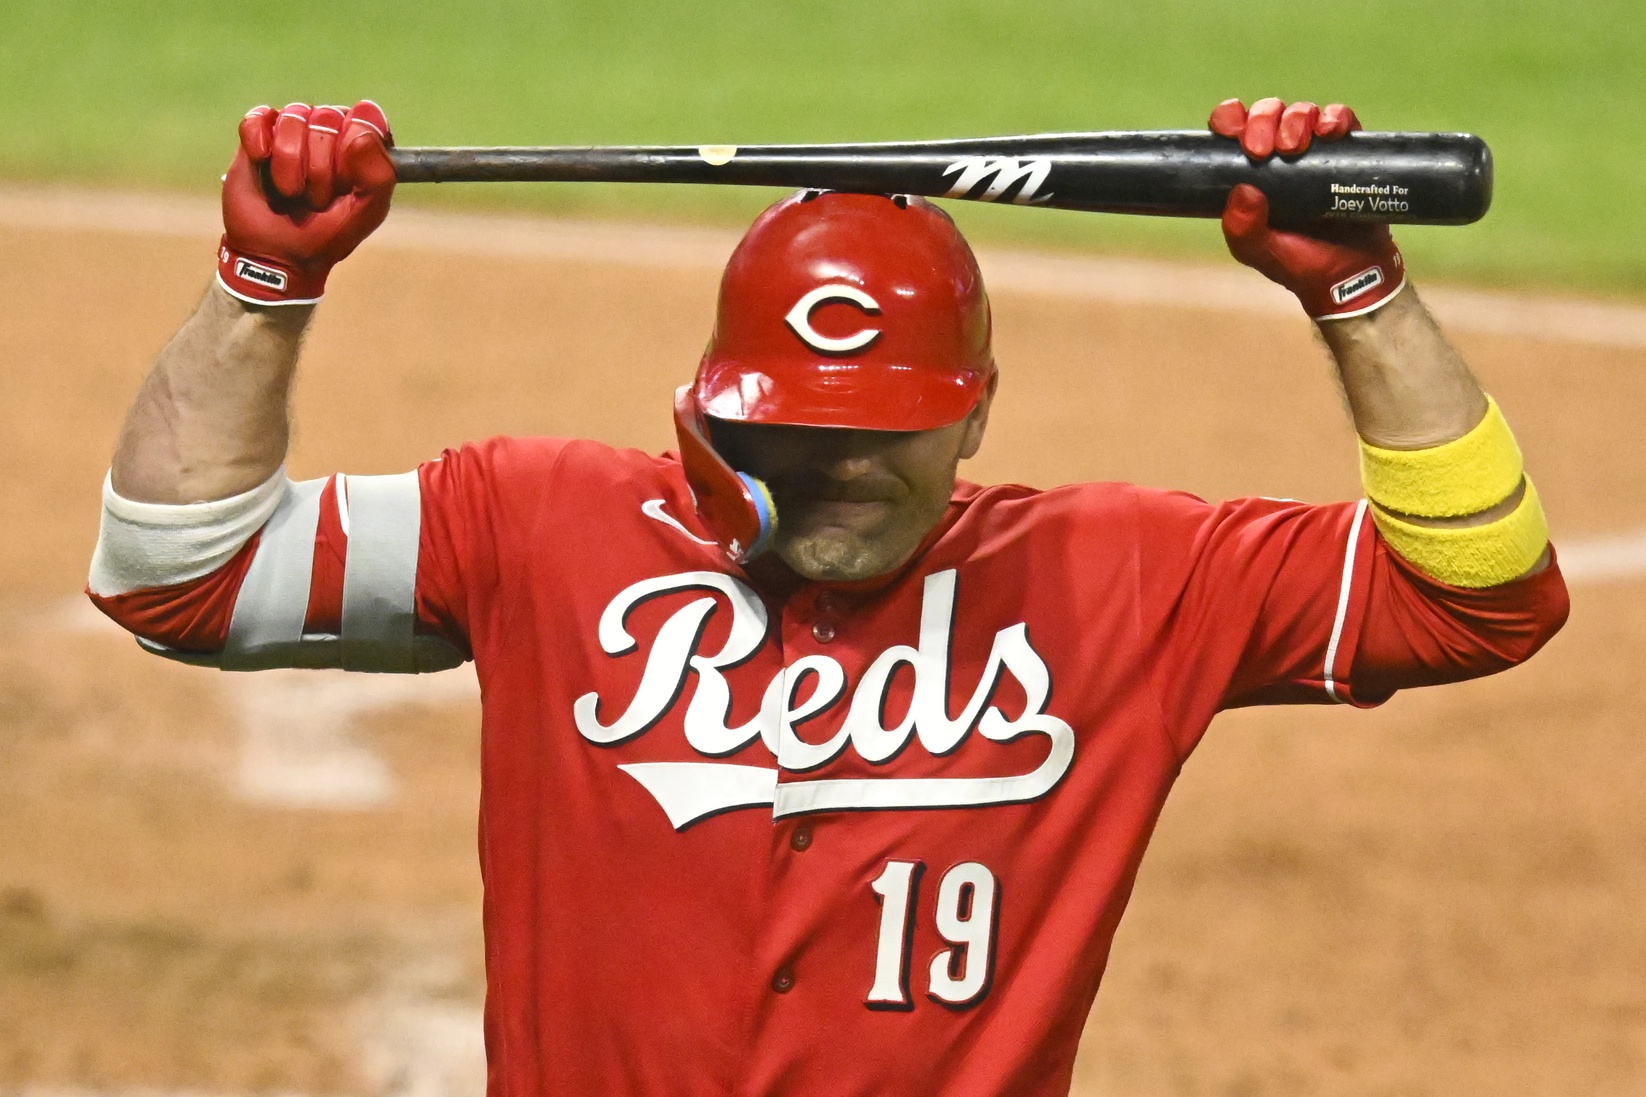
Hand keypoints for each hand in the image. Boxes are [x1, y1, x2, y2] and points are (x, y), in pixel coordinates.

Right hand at [218, 101, 395, 304]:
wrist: (278, 255)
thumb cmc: (327, 233)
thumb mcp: (366, 211)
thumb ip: (378, 175)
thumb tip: (359, 134)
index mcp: (363, 144)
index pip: (366, 117)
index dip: (354, 149)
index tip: (346, 181)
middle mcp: (330, 130)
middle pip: (328, 117)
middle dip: (320, 168)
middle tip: (315, 198)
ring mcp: (293, 130)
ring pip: (294, 116)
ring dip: (290, 163)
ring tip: (289, 192)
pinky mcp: (258, 134)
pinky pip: (260, 117)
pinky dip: (259, 140)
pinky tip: (261, 161)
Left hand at [1209, 97, 1403, 320]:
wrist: (1350, 275)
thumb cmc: (1299, 263)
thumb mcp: (1259, 253)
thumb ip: (1242, 229)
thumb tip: (1243, 190)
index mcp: (1251, 172)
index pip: (1233, 129)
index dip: (1230, 119)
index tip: (1234, 134)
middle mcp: (1281, 155)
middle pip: (1267, 113)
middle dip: (1263, 120)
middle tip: (1265, 150)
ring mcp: (1316, 151)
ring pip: (1301, 112)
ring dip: (1295, 119)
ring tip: (1295, 147)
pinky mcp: (1348, 151)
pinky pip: (1341, 119)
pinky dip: (1335, 117)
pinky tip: (1330, 132)